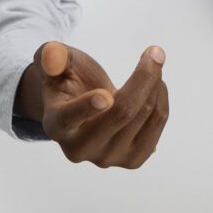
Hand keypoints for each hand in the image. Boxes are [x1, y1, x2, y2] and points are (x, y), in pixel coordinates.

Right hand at [18, 40, 169, 167]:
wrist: (87, 109)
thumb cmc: (70, 82)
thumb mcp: (56, 63)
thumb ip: (50, 55)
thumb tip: (50, 55)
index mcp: (56, 125)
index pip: (70, 118)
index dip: (87, 107)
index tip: (105, 97)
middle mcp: (80, 149)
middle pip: (122, 113)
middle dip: (144, 77)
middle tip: (155, 51)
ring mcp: (108, 159)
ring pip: (145, 115)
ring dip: (155, 83)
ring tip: (150, 66)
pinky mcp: (133, 161)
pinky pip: (157, 123)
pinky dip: (161, 98)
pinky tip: (155, 87)